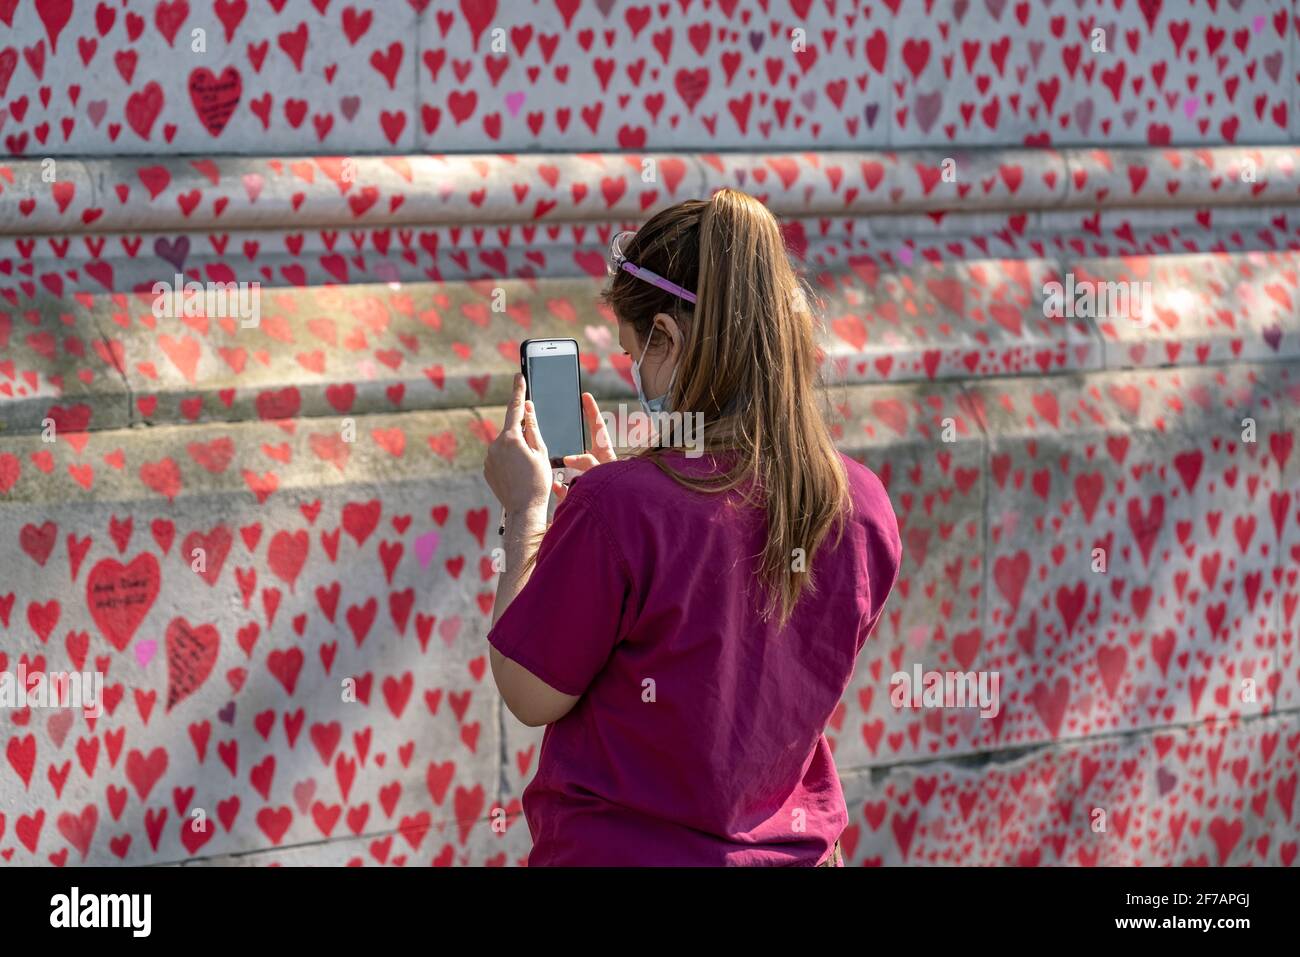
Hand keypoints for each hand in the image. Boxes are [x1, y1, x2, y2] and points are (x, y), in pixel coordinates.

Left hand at [484, 374, 552, 511]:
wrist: (523, 510)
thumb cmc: (538, 481)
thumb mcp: (541, 452)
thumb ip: (533, 428)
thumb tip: (528, 408)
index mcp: (511, 438)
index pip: (515, 408)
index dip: (518, 390)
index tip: (519, 376)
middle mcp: (495, 445)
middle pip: (512, 430)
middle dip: (523, 436)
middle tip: (534, 456)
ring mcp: (489, 457)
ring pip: (506, 444)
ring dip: (516, 450)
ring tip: (527, 470)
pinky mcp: (487, 468)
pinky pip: (499, 457)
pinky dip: (509, 460)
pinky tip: (518, 475)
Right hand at [553, 392, 616, 502]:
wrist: (620, 523)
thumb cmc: (620, 497)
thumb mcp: (603, 473)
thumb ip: (587, 463)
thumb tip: (569, 458)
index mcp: (607, 457)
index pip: (598, 429)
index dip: (591, 411)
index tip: (585, 396)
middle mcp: (598, 468)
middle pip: (581, 450)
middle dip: (569, 445)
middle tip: (558, 434)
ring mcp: (590, 483)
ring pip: (572, 471)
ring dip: (563, 471)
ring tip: (552, 467)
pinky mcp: (582, 498)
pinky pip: (568, 491)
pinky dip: (560, 489)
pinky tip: (555, 486)